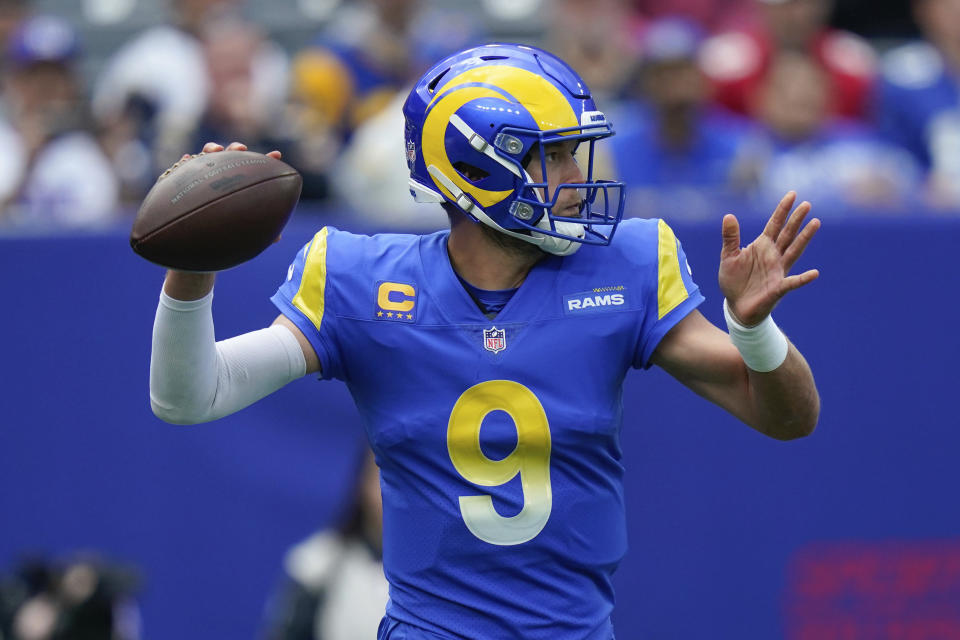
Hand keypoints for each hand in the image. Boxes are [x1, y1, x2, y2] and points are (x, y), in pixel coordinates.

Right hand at [160, 142, 284, 295]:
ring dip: (211, 149)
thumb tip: (277, 239)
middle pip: (230, 156)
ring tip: (215, 150)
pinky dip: (185, 162)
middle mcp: (221, 175)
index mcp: (239, 183)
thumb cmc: (225, 232)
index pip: (254, 168)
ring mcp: (203, 174)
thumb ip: (257, 229)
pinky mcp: (184, 179)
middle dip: (235, 149)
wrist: (197, 240)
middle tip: (242, 149)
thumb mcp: (243, 230)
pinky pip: (182, 168)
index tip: (277, 155)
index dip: (265, 160)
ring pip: (206, 156)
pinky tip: (186, 160)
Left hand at [718, 191, 819, 325]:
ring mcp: (778, 270)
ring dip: (804, 238)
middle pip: (787, 234)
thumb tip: (728, 215)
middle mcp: (773, 255)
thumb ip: (730, 237)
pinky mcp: (778, 288)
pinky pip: (793, 282)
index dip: (782, 210)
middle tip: (807, 204)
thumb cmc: (734, 281)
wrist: (736, 306)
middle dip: (796, 219)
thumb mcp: (728, 256)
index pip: (774, 224)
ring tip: (816, 223)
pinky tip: (814, 273)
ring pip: (794, 251)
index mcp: (762, 246)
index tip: (792, 194)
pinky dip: (803, 278)